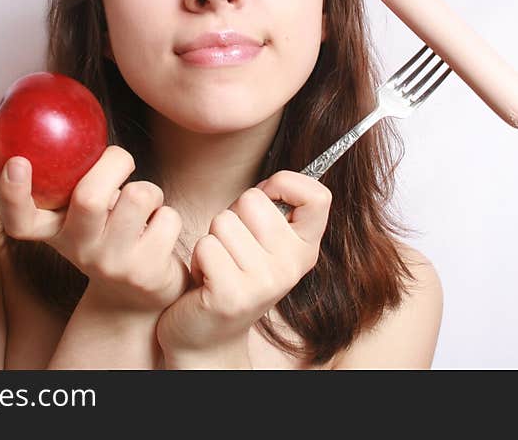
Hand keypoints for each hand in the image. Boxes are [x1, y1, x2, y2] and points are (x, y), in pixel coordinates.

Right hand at [0, 145, 188, 312]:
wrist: (140, 294)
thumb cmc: (112, 232)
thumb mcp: (86, 213)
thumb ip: (77, 182)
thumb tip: (75, 123)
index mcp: (54, 233)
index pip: (20, 221)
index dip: (13, 193)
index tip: (18, 161)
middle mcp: (78, 251)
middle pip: (90, 197)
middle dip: (114, 163)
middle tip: (121, 161)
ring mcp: (111, 265)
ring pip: (138, 195)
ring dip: (149, 190)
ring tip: (143, 207)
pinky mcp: (146, 273)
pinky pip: (167, 216)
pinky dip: (168, 215)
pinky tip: (158, 233)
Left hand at [156, 171, 331, 365]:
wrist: (208, 337)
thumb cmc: (232, 276)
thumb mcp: (264, 244)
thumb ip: (275, 212)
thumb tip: (278, 180)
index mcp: (304, 250)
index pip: (318, 196)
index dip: (286, 183)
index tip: (267, 196)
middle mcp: (291, 267)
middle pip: (254, 200)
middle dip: (233, 216)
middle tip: (232, 247)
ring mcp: (264, 283)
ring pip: (224, 221)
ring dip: (212, 239)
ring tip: (219, 266)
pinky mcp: (231, 295)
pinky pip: (206, 245)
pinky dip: (198, 258)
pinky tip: (206, 281)